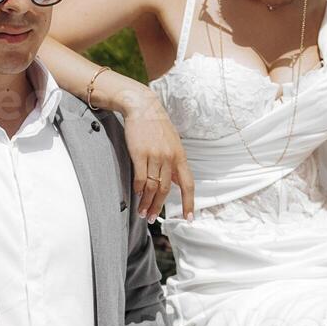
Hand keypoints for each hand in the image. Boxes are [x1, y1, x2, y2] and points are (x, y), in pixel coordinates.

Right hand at [120, 90, 194, 221]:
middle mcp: (169, 158)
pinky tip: (136, 195)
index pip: (188, 184)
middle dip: (159, 207)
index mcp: (180, 157)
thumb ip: (174, 163)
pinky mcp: (139, 153)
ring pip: (152, 187)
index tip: (189, 218)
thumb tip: (176, 182)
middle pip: (165, 190)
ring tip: (142, 212)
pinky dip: (138, 189)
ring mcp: (155, 156)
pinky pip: (140, 178)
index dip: (189, 203)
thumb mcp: (173, 143)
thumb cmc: (156, 126)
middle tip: (152, 218)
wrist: (143, 107)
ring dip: (147, 203)